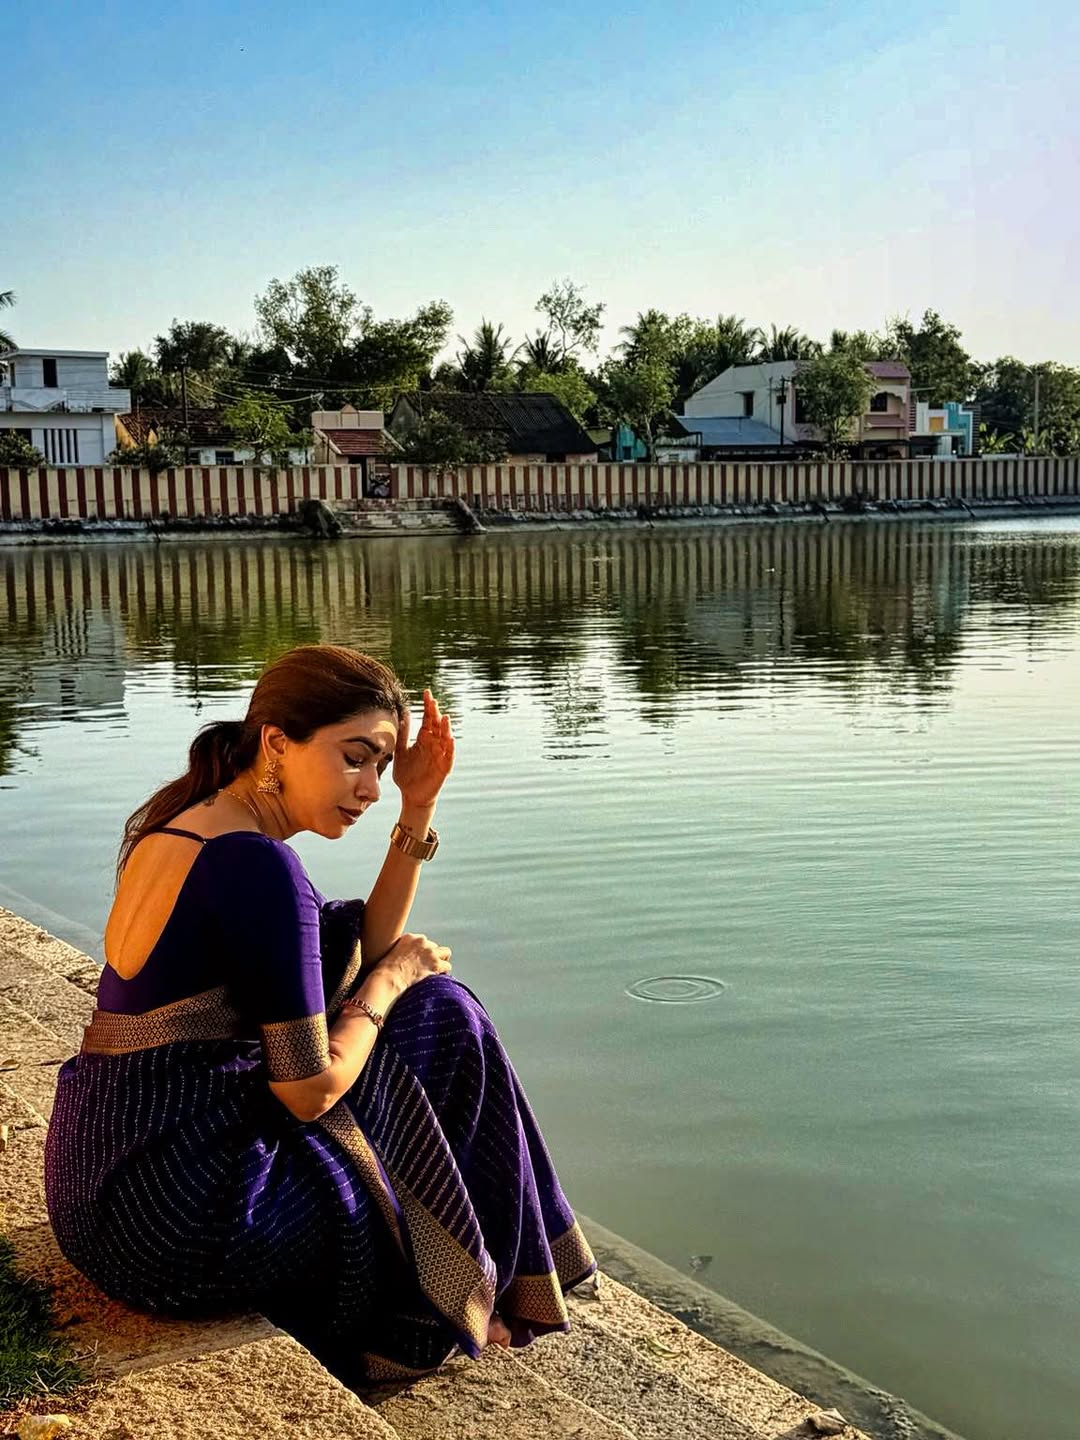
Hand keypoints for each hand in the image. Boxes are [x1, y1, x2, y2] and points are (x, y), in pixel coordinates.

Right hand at [376, 932, 451, 993]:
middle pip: (434, 946)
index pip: (423, 941)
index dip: (422, 952)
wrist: (390, 978)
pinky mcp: (435, 964)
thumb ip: (402, 950)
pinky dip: (444, 972)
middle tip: (426, 967)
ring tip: (436, 970)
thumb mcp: (391, 953)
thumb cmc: (386, 970)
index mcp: (410, 937)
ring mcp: (430, 952)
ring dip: (441, 961)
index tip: (418, 961)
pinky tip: (437, 977)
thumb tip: (406, 958)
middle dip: (431, 956)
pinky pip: (447, 966)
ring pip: (446, 953)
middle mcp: (422, 942)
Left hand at [392, 689, 454, 807]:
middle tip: (433, 701)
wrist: (411, 795)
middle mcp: (434, 745)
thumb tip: (402, 716)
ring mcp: (440, 756)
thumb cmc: (406, 774)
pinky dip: (450, 748)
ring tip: (444, 717)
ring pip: (445, 739)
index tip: (427, 692)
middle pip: (437, 726)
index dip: (428, 706)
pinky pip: (448, 756)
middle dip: (436, 713)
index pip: (428, 719)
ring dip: (446, 728)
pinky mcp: (443, 768)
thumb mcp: (401, 752)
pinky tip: (449, 739)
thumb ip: (402, 735)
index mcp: (423, 739)